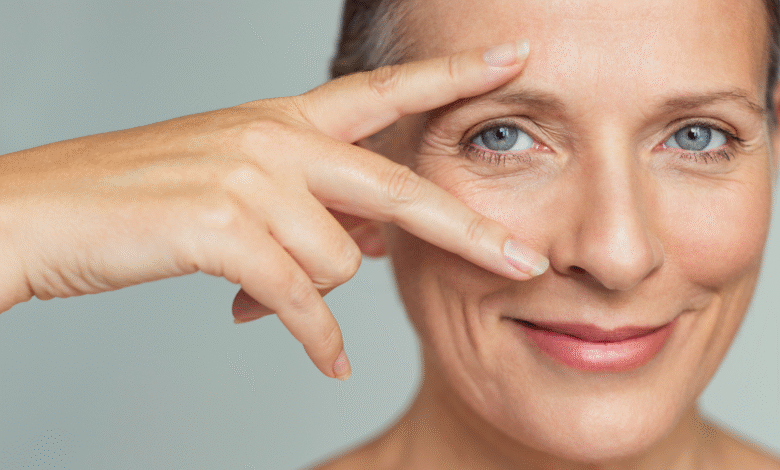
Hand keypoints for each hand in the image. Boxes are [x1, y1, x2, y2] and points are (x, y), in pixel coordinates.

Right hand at [0, 40, 546, 379]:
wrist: (46, 209)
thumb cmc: (147, 196)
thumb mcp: (242, 178)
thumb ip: (316, 201)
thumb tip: (379, 241)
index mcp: (285, 116)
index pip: (385, 91)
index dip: (452, 74)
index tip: (512, 58)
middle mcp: (277, 137)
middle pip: (400, 189)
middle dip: (467, 234)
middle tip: (524, 267)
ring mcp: (251, 179)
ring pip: (341, 262)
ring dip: (315, 289)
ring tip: (266, 285)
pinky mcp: (224, 229)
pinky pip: (302, 301)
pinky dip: (316, 338)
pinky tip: (327, 359)